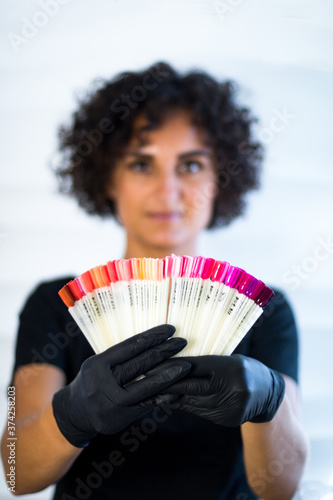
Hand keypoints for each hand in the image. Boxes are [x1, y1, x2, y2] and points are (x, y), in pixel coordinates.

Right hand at [52, 324, 190, 446]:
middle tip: (182, 342)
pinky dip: (164, 397)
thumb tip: (151, 340)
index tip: (170, 329)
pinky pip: (147, 405)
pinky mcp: (120, 418)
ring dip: (169, 375)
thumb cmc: (92, 381)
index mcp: (98, 364)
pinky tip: (178, 389)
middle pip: (139, 364)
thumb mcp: (98, 363)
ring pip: (146, 386)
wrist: (74, 413)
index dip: (151, 337)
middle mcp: (103, 383)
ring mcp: (111, 403)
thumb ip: (119, 356)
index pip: (129, 346)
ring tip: (186, 366)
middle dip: (164, 352)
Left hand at [161, 355, 284, 426]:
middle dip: (164, 383)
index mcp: (229, 367)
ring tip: (152, 391)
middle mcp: (231, 387)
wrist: (267, 392)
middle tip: (143, 381)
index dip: (169, 366)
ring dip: (170, 396)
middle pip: (189, 385)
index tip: (149, 365)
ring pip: (191, 401)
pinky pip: (199, 411)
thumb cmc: (242, 368)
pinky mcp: (226, 419)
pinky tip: (171, 400)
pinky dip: (184, 405)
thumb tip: (170, 367)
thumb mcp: (226, 359)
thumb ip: (203, 364)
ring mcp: (229, 406)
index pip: (192, 366)